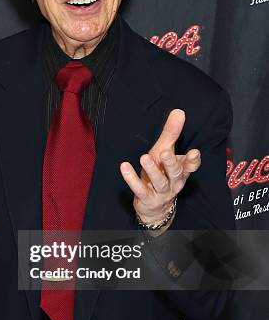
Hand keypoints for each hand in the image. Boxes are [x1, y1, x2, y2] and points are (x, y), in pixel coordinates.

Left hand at [120, 109, 200, 224]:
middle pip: (175, 173)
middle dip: (171, 163)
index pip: (190, 166)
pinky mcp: (147, 199)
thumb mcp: (165, 152)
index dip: (193, 160)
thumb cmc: (161, 174)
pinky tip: (124, 167)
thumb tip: (179, 112)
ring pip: (159, 181)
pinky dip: (132, 179)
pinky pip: (140, 189)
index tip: (194, 152)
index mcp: (181, 171)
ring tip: (144, 158)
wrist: (155, 207)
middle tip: (165, 152)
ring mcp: (161, 192)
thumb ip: (171, 134)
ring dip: (152, 170)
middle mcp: (174, 182)